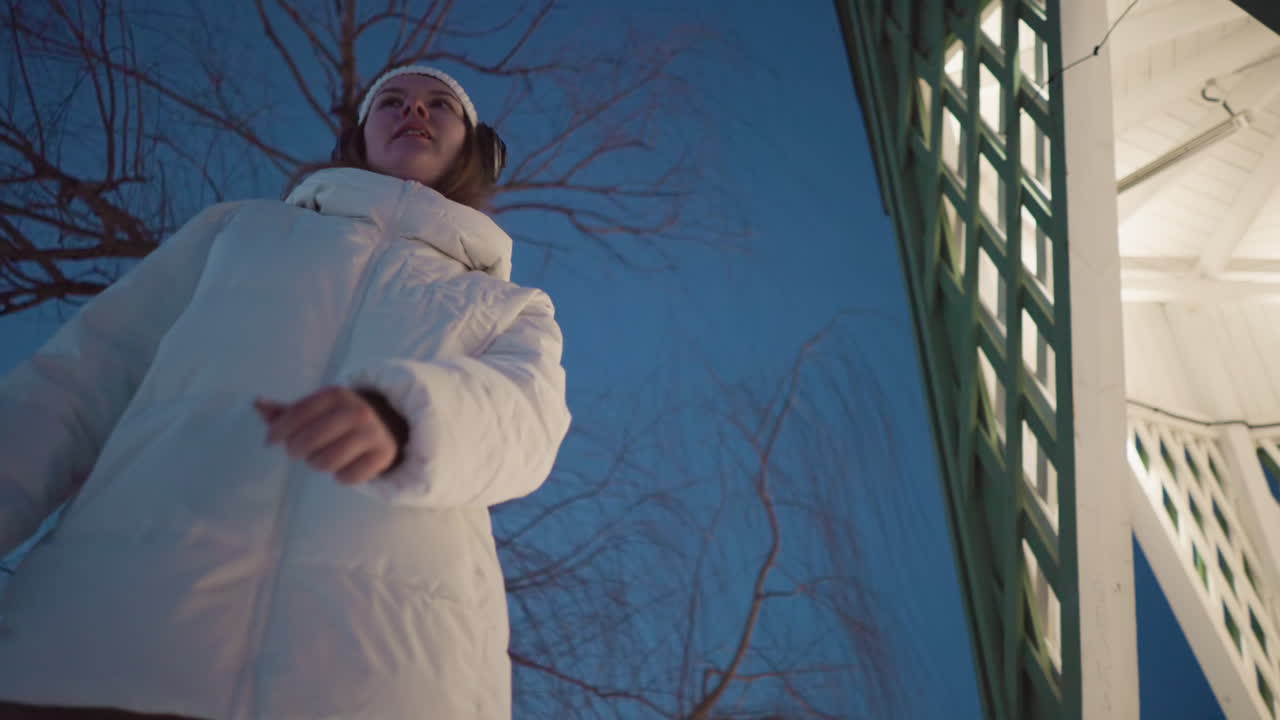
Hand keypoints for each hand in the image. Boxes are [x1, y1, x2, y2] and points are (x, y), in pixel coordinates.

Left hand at [253, 386, 397, 485]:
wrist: (386, 425)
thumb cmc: (338, 419)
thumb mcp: (316, 409)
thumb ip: (286, 411)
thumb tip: (257, 404)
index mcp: (336, 395)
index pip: (299, 413)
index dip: (279, 430)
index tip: (271, 441)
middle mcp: (357, 411)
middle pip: (309, 441)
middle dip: (297, 450)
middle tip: (299, 451)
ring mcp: (373, 433)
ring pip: (326, 462)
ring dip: (318, 464)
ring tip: (323, 457)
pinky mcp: (383, 455)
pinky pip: (348, 477)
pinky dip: (341, 476)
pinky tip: (345, 464)